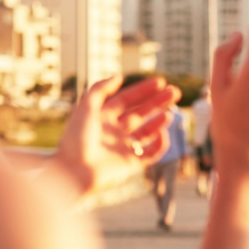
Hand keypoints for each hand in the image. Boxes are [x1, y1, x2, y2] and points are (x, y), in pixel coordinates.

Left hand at [53, 75, 179, 195]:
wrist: (74, 171)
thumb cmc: (77, 139)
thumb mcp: (86, 107)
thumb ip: (100, 88)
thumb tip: (118, 77)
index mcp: (102, 118)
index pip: (126, 100)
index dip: (143, 90)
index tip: (160, 82)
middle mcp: (114, 131)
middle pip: (140, 113)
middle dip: (157, 102)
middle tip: (175, 92)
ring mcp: (123, 148)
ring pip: (147, 132)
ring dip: (159, 122)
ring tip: (169, 113)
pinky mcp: (131, 164)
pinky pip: (151, 153)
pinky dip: (160, 144)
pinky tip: (162, 133)